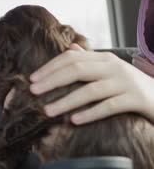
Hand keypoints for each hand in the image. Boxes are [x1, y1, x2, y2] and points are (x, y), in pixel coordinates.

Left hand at [29, 44, 153, 123]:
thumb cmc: (131, 87)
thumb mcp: (111, 70)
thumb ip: (90, 60)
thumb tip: (71, 47)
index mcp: (104, 59)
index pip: (71, 58)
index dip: (50, 67)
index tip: (32, 79)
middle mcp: (114, 67)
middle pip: (77, 70)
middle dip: (52, 81)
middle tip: (33, 92)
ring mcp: (126, 82)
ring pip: (90, 90)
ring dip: (66, 101)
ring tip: (48, 111)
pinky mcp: (136, 99)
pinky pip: (109, 106)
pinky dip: (90, 113)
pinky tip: (74, 121)